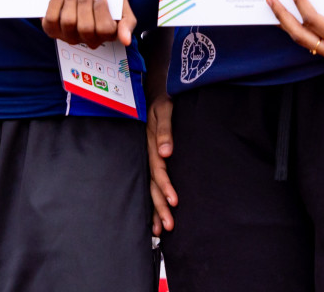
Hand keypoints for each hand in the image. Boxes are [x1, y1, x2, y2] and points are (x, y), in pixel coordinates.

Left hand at [41, 0, 135, 49]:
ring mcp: (69, 36)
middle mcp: (87, 40)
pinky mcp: (53, 30)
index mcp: (107, 35)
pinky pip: (51, 20)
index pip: (104, 29)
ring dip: (70, 1)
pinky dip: (55, 5)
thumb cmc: (109, 1)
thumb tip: (126, 40)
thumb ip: (127, 23)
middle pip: (85, 27)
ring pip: (68, 22)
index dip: (101, 10)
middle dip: (84, 3)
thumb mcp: (123, 9)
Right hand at [147, 94, 176, 234]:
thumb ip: (165, 130)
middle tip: (169, 226)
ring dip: (154, 208)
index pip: (158, 170)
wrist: (156, 94)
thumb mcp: (165, 109)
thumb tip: (166, 152)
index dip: (165, 186)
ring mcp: (148, 159)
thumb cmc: (163, 101)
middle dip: (159, 206)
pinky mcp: (152, 160)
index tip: (174, 201)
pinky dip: (153, 200)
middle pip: (152, 185)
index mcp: (151, 144)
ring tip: (159, 230)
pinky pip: (151, 182)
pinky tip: (153, 217)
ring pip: (150, 187)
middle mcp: (148, 155)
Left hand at [267, 0, 323, 68]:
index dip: (300, 4)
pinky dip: (304, 32)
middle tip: (270, 0)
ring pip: (306, 44)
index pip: (314, 21)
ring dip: (290, 25)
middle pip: (302, 37)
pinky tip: (294, 19)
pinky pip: (316, 46)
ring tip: (277, 8)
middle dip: (283, 17)